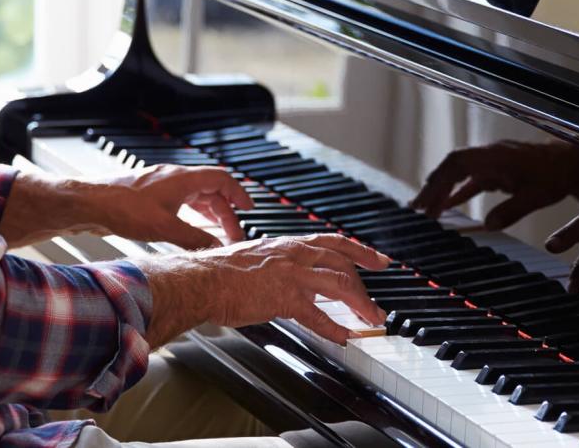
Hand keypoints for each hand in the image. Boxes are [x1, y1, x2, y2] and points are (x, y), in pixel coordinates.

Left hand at [0, 165, 251, 249]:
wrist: (91, 204)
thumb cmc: (123, 209)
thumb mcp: (164, 228)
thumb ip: (194, 239)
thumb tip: (216, 249)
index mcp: (183, 180)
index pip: (222, 180)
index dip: (239, 194)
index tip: (249, 208)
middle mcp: (175, 178)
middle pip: (211, 190)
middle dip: (226, 212)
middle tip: (233, 233)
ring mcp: (162, 185)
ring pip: (196, 196)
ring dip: (210, 213)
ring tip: (217, 233)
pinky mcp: (151, 195)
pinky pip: (182, 201)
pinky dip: (193, 214)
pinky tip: (190, 228)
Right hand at [136, 233, 390, 346]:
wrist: (200, 280)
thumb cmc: (218, 273)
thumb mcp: (255, 259)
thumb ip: (276, 266)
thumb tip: (287, 279)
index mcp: (286, 245)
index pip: (332, 242)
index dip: (359, 250)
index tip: (377, 259)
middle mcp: (293, 255)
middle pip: (342, 263)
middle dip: (366, 283)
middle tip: (378, 302)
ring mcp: (291, 274)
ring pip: (339, 284)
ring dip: (360, 303)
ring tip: (370, 319)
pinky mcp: (284, 296)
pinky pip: (317, 314)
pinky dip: (333, 328)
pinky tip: (342, 337)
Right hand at [411, 140, 578, 229]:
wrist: (573, 161)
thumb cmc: (557, 174)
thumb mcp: (537, 196)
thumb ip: (511, 210)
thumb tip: (487, 225)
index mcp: (495, 156)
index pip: (457, 164)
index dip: (439, 182)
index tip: (427, 202)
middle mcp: (488, 155)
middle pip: (451, 167)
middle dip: (432, 187)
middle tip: (417, 209)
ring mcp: (491, 162)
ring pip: (458, 173)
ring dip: (442, 189)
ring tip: (425, 209)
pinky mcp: (497, 170)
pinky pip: (470, 180)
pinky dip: (457, 192)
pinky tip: (448, 206)